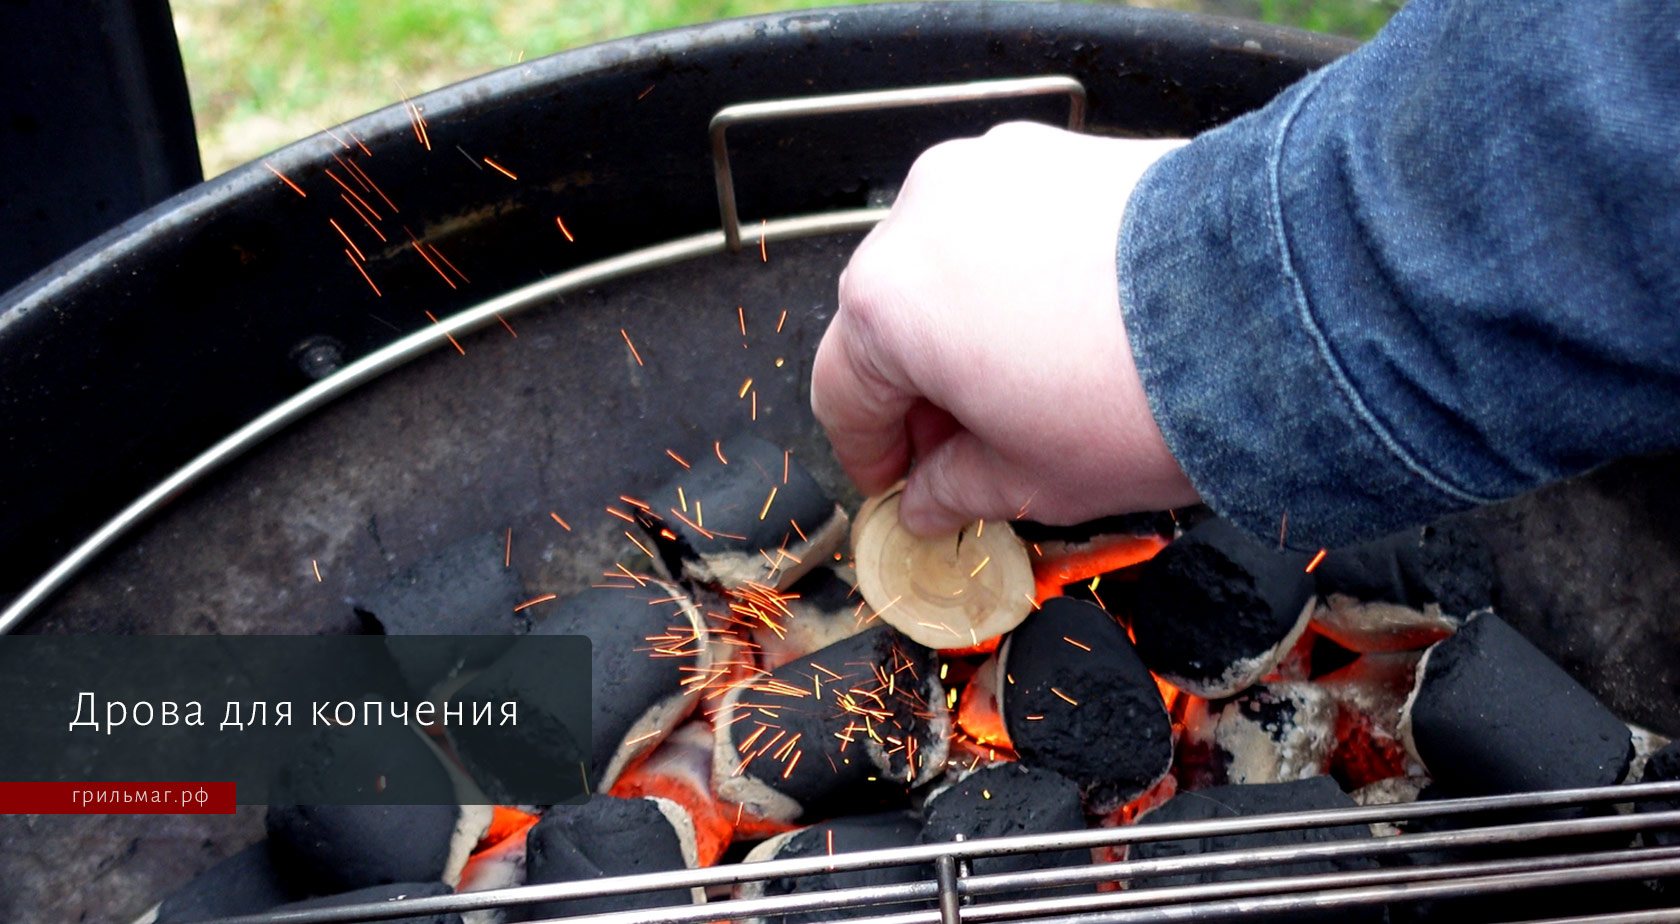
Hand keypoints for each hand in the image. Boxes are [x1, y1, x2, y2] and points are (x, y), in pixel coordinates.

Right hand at [811, 121, 1200, 535]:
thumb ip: (957, 490)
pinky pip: (1011, 225)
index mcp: (889, 302)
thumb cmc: (1147, 394)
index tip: (899, 484)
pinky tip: (1070, 330)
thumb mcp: (1033, 478)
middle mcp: (925, 216)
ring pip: (949, 265)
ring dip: (969, 329)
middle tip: (967, 449)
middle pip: (889, 318)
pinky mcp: (1060, 153)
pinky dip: (1020, 277)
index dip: (869, 453)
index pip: (842, 390)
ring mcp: (993, 169)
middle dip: (921, 390)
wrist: (1274, 311)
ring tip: (1029, 388)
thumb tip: (930, 501)